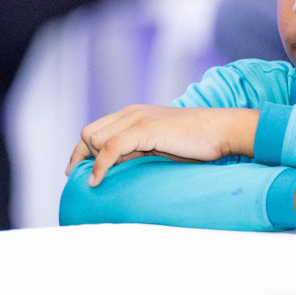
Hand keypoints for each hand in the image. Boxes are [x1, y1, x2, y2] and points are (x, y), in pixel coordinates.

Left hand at [67, 106, 259, 184]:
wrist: (222, 131)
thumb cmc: (196, 143)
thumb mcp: (158, 146)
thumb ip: (136, 150)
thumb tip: (114, 166)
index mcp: (132, 114)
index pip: (94, 129)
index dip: (80, 151)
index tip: (73, 170)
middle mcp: (130, 113)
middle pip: (89, 134)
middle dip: (84, 157)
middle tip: (90, 179)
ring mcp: (137, 119)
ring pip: (96, 140)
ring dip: (97, 161)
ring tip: (109, 178)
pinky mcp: (145, 129)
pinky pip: (110, 147)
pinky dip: (100, 166)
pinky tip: (98, 181)